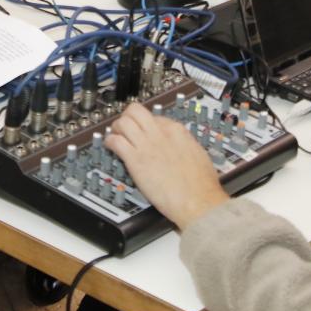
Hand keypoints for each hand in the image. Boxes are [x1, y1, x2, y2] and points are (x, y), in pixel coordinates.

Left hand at [106, 103, 229, 230]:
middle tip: (125, 127)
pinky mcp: (135, 159)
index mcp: (177, 131)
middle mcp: (160, 133)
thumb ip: (185, 145)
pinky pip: (115, 141)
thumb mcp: (198, 154)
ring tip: (115, 136)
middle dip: (128, 117)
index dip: (147, 124)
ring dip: (116, 127)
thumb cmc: (201, 184)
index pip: (155, 116)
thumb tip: (179, 145)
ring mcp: (147, 144)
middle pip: (136, 111)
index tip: (143, 131)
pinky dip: (109, 142)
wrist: (197, 200)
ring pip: (123, 121)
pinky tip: (110, 147)